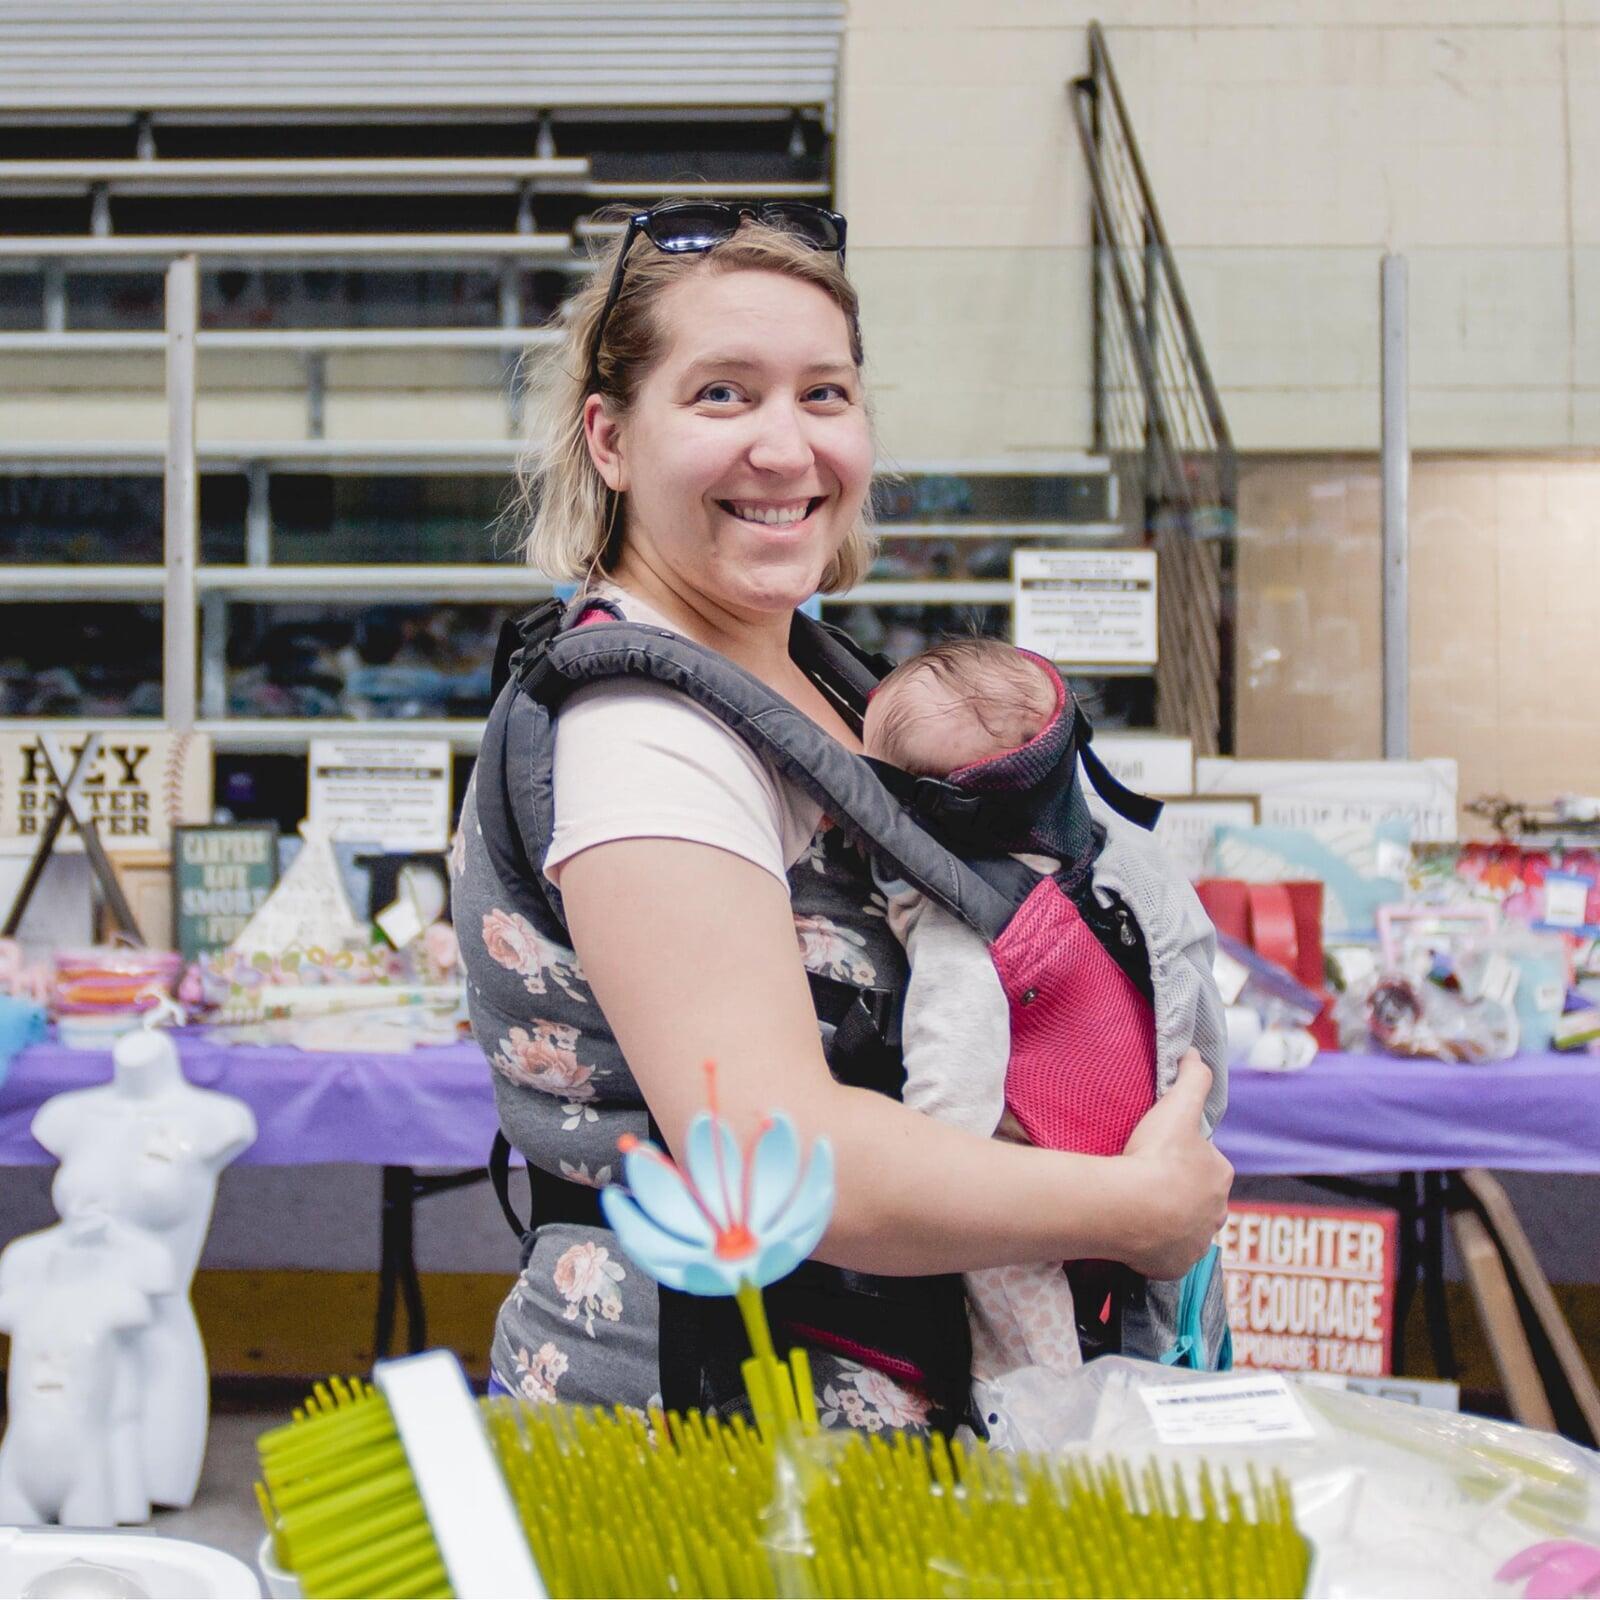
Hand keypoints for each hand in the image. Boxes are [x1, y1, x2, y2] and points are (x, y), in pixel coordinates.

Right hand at [1115, 1050, 1232, 1280]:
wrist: (1132, 1208)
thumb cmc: (1156, 1156)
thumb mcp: (1176, 1107)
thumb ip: (1192, 1077)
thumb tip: (1195, 1052)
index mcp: (1221, 1174)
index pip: (1206, 1162)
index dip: (1183, 1155)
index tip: (1158, 1153)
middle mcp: (1217, 1213)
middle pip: (1197, 1197)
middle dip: (1178, 1190)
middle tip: (1145, 1178)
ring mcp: (1197, 1243)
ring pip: (1185, 1227)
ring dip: (1168, 1219)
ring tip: (1138, 1205)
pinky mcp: (1176, 1266)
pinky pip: (1168, 1254)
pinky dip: (1156, 1247)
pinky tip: (1136, 1233)